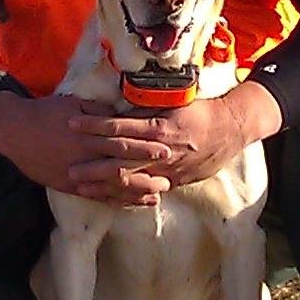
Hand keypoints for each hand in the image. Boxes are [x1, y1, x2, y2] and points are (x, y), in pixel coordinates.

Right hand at [0, 92, 172, 205]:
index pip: (121, 140)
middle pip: (120, 164)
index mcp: (87, 133)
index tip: (165, 145)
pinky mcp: (68, 185)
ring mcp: (76, 173)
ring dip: (135, 191)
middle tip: (169, 174)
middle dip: (146, 170)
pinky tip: (131, 203)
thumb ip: (99, 111)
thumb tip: (123, 114)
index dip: (144, 144)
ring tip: (157, 194)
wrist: (13, 130)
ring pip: (110, 185)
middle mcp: (83, 155)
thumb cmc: (45, 112)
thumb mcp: (73, 103)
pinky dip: (115, 200)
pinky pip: (96, 196)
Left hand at [67, 81, 282, 189]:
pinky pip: (146, 191)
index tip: (71, 123)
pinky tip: (107, 198)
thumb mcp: (173, 102)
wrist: (231, 129)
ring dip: (103, 183)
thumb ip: (146, 106)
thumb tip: (118, 103)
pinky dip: (125, 195)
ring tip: (80, 186)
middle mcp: (161, 151)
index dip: (93, 126)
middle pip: (120, 158)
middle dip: (92, 163)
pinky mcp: (174, 181)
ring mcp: (168, 170)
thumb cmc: (200, 111)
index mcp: (159, 126)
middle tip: (68, 167)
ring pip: (130, 179)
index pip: (119, 126)